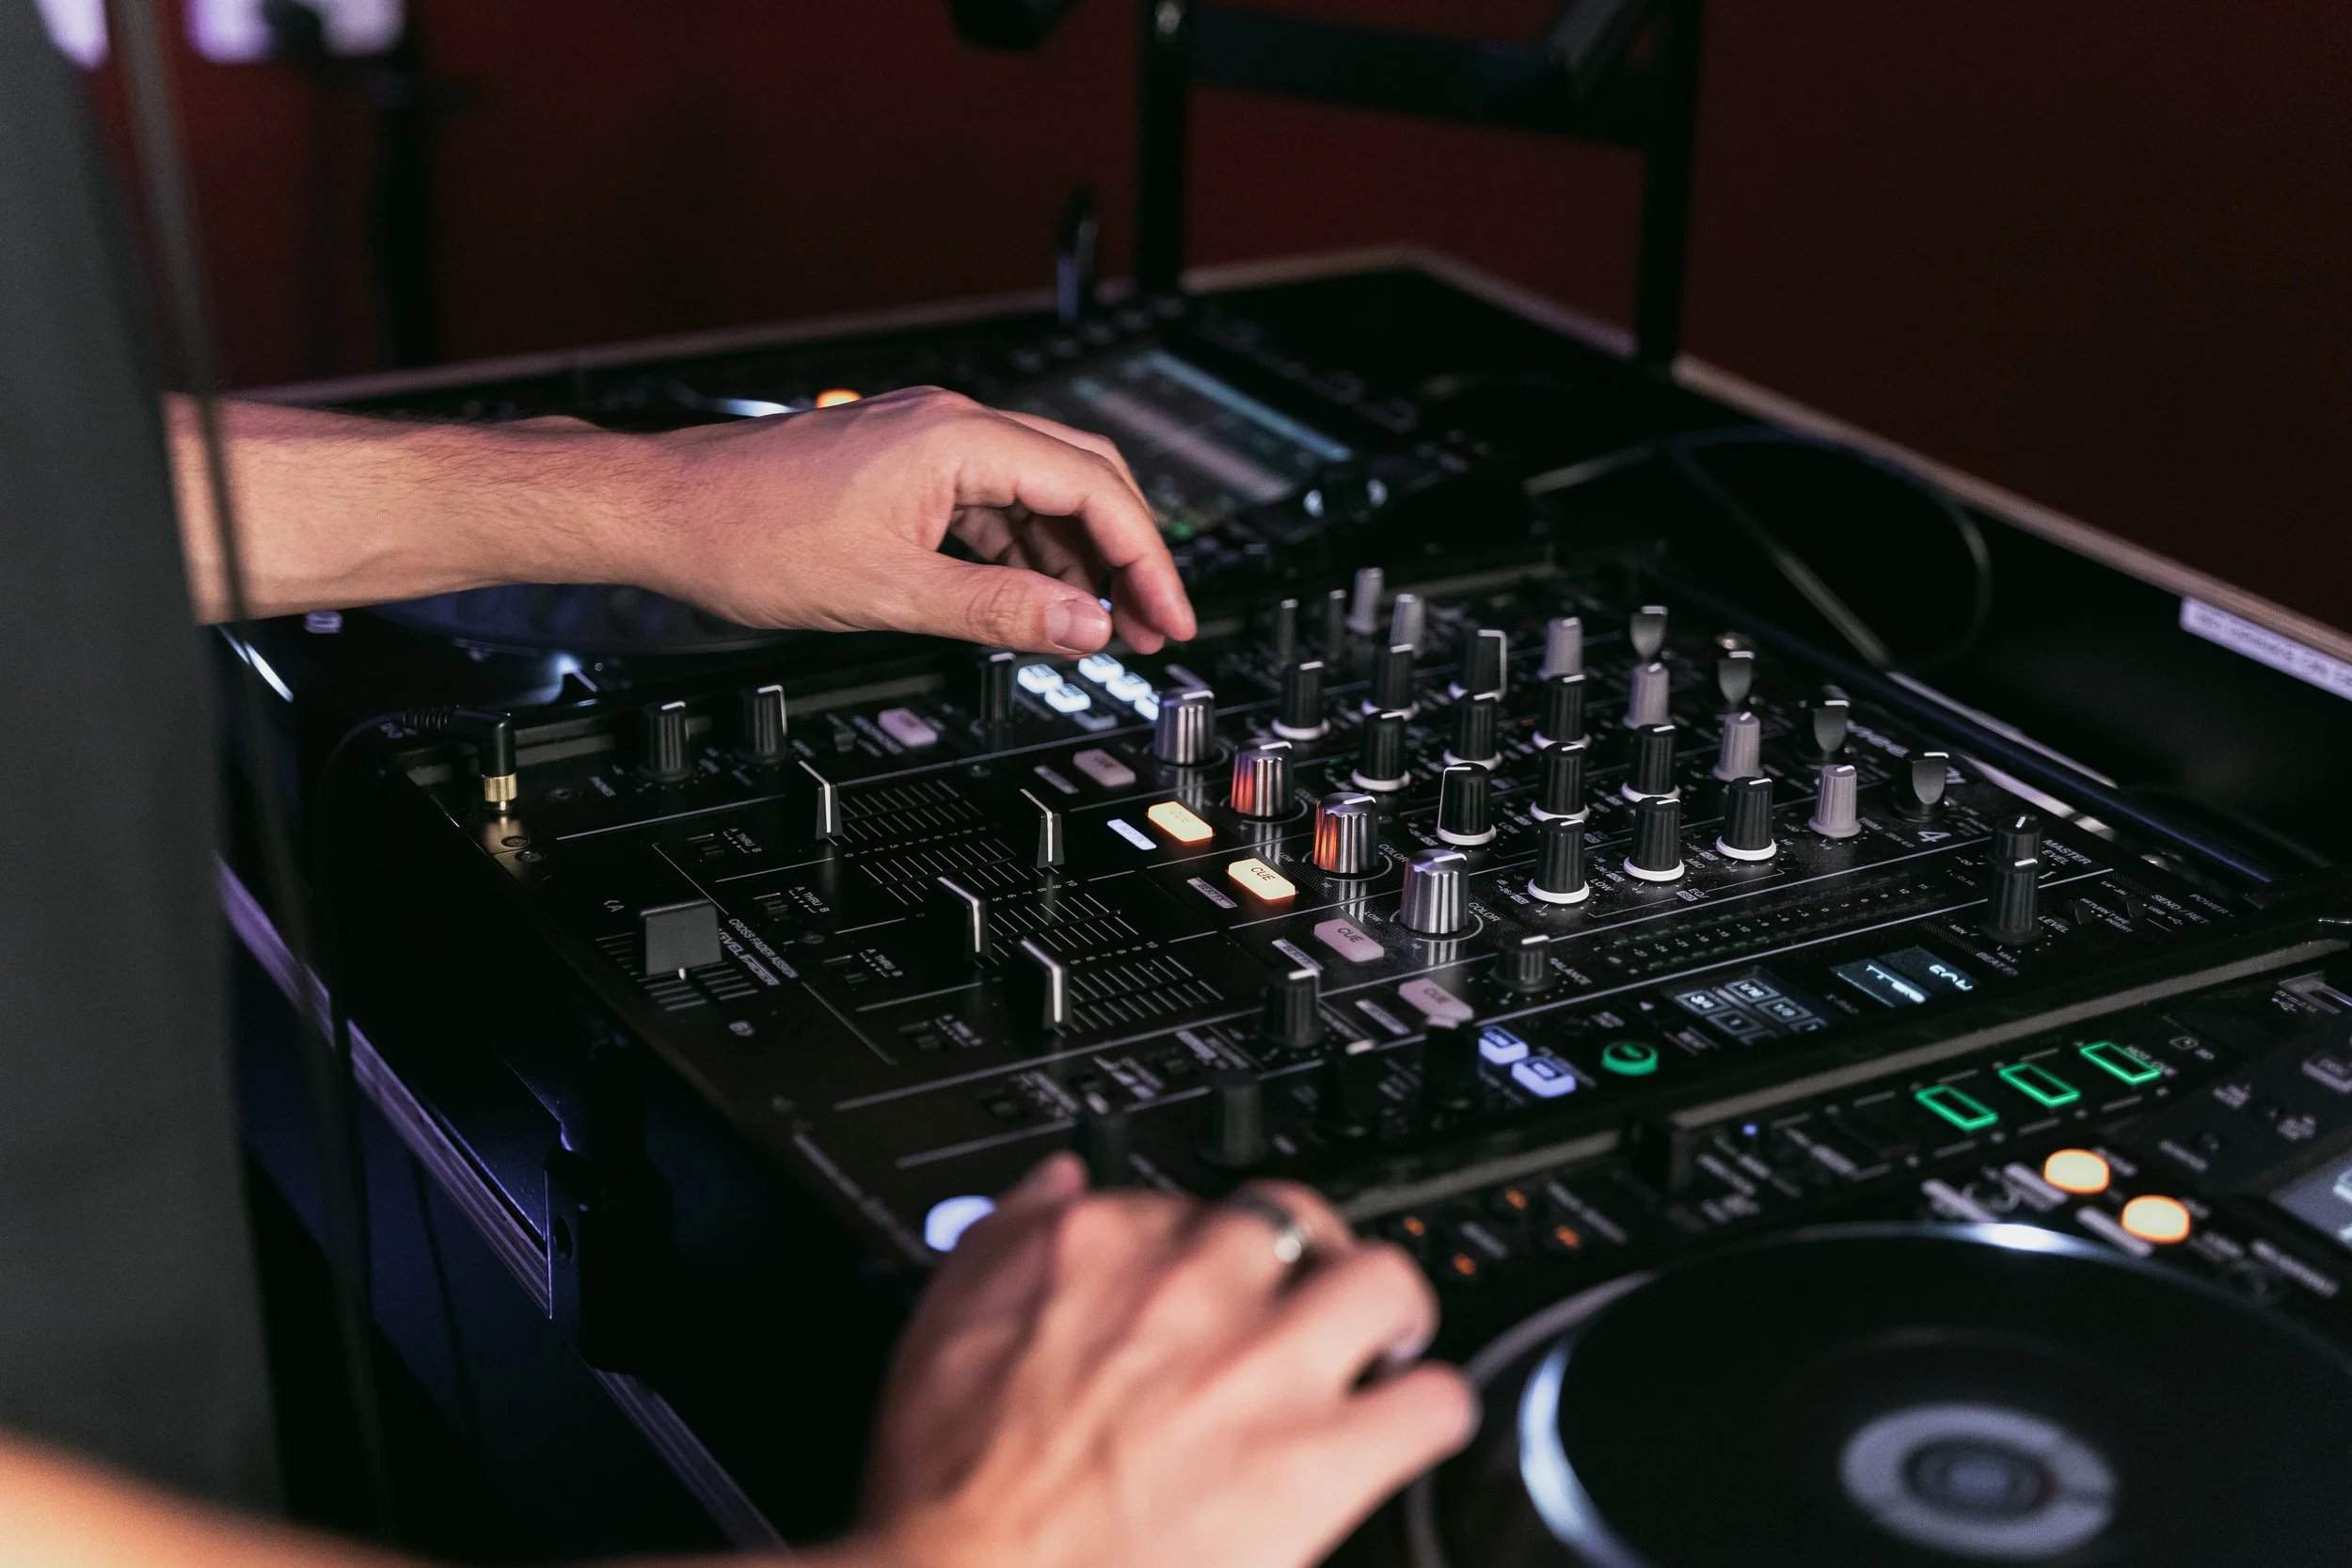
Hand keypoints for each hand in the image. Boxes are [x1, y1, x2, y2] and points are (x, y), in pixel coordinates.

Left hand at [628, 388, 1195, 654]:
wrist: (663, 513)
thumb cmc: (749, 534)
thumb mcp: (890, 592)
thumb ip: (1000, 611)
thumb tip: (1086, 627)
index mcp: (958, 439)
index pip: (1093, 489)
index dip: (1146, 559)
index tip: (1169, 617)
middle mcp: (950, 425)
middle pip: (1082, 479)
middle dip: (1128, 555)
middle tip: (1155, 624)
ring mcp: (927, 444)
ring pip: (1038, 495)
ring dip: (1078, 560)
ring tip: (1101, 626)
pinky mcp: (905, 470)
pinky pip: (992, 506)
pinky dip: (1025, 554)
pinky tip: (1035, 600)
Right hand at [848, 1155, 1475, 1567]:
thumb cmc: (949, 1485)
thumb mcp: (942, 1323)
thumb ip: (1010, 1233)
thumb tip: (1056, 1181)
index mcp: (1101, 1245)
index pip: (1187, 1198)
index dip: (1204, 1246)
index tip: (1205, 1278)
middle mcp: (1192, 1286)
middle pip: (1294, 1219)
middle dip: (1307, 1258)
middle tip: (1305, 1300)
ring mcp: (1266, 1366)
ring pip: (1384, 1282)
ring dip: (1389, 1312)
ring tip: (1382, 1343)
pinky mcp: (1321, 1458)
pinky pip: (1430, 1404)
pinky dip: (1431, 1411)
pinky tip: (1409, 1426)